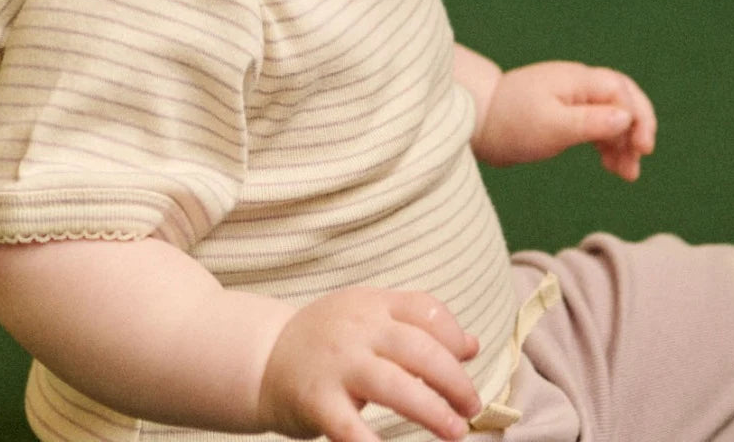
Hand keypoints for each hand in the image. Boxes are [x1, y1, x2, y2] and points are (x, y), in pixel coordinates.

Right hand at [256, 287, 481, 441]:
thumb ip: (416, 325)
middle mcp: (357, 329)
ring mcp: (336, 364)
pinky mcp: (316, 400)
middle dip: (453, 380)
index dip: (454, 334)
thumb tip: (471, 345)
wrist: (262, 357)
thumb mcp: (369, 317)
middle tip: (472, 406)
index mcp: (373, 304)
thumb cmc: (327, 339)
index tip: (468, 359)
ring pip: (394, 386)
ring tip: (455, 430)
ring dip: (431, 411)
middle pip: (418, 348)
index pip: (425, 309)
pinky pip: (350, 426)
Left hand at [476, 61, 656, 179]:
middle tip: (640, 158)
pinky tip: (611, 166)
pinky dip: (607, 144)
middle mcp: (577, 84)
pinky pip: (595, 125)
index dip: (639, 117)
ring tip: (628, 174)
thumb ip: (591, 122)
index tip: (642, 148)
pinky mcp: (562, 114)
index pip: (622, 91)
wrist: (475, 121)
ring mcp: (570, 98)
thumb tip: (626, 118)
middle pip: (622, 100)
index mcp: (577, 80)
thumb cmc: (511, 123)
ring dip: (623, 142)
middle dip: (636, 128)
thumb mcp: (553, 126)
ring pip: (610, 115)